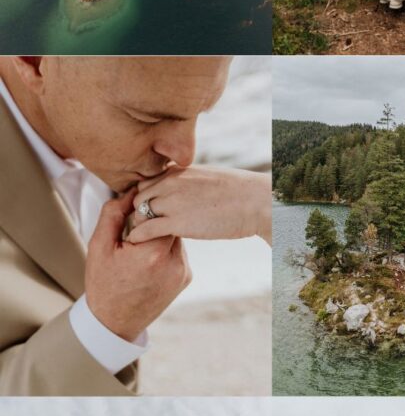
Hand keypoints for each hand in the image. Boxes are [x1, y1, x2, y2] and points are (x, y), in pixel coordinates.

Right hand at [86, 190, 191, 341]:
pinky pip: (179, 251)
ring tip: (141, 246)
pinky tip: (149, 259)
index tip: (133, 213)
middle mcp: (175, 263)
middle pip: (172, 223)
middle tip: (136, 228)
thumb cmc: (103, 283)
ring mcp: (183, 272)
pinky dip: (166, 249)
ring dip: (161, 235)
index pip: (160, 213)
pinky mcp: (186, 277)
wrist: (115, 321)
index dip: (146, 210)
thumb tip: (131, 191)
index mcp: (152, 254)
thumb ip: (114, 214)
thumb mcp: (100, 246)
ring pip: (177, 236)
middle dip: (156, 221)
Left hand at [127, 166, 271, 245]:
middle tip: (143, 228)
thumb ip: (192, 183)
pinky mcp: (177, 222)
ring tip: (141, 238)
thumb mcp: (210, 178)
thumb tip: (190, 191)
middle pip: (138, 197)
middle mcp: (171, 183)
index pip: (147, 183)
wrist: (255, 202)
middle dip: (138, 212)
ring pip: (139, 213)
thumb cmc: (240, 193)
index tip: (150, 212)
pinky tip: (138, 243)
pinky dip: (138, 236)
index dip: (145, 199)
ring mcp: (172, 202)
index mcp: (179, 172)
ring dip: (138, 225)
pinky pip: (145, 229)